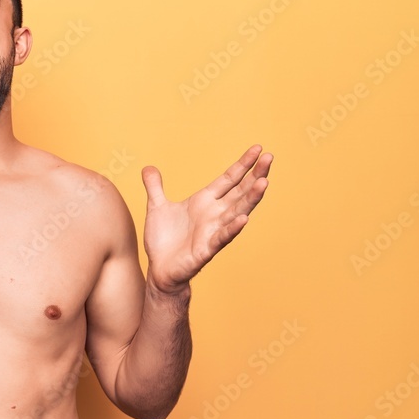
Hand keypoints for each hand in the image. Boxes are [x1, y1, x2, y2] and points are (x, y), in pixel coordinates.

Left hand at [141, 145, 271, 293]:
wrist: (160, 270)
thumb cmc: (163, 241)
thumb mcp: (156, 208)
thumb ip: (155, 188)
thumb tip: (148, 167)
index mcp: (204, 202)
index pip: (228, 179)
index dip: (242, 165)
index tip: (257, 148)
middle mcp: (213, 214)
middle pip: (239, 191)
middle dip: (254, 175)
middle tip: (269, 157)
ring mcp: (212, 232)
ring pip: (236, 212)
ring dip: (250, 198)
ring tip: (264, 182)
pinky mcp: (206, 250)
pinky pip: (221, 238)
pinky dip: (232, 229)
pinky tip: (244, 219)